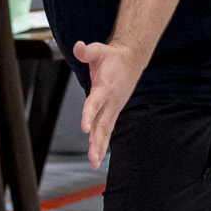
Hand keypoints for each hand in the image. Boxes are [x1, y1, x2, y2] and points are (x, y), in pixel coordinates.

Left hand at [72, 40, 142, 168]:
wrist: (132, 59)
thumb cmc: (112, 57)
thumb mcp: (98, 50)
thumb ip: (86, 51)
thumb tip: (77, 46)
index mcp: (104, 88)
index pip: (95, 103)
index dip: (89, 114)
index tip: (85, 127)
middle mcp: (110, 102)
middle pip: (103, 124)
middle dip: (97, 142)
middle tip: (92, 158)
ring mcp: (113, 108)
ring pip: (106, 130)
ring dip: (100, 147)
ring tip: (94, 163)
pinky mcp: (114, 112)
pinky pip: (108, 130)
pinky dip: (103, 143)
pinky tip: (97, 156)